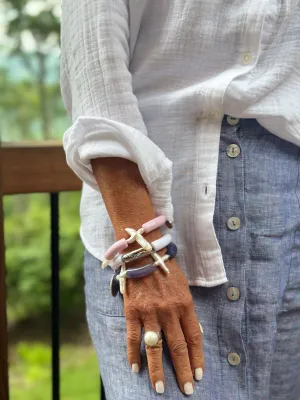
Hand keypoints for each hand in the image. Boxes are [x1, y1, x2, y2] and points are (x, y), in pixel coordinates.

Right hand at [124, 256, 203, 394]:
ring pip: (155, 347)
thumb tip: (193, 332)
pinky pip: (133, 338)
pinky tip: (135, 368)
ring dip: (157, 371)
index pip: (194, 337)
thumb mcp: (183, 287)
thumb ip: (187, 310)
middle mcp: (169, 311)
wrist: (143, 253)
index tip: (199, 375)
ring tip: (159, 389)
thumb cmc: (165, 269)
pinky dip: (133, 355)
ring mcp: (150, 312)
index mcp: (185, 304)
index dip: (197, 358)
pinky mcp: (132, 311)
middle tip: (186, 390)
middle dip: (183, 371)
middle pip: (177, 347)